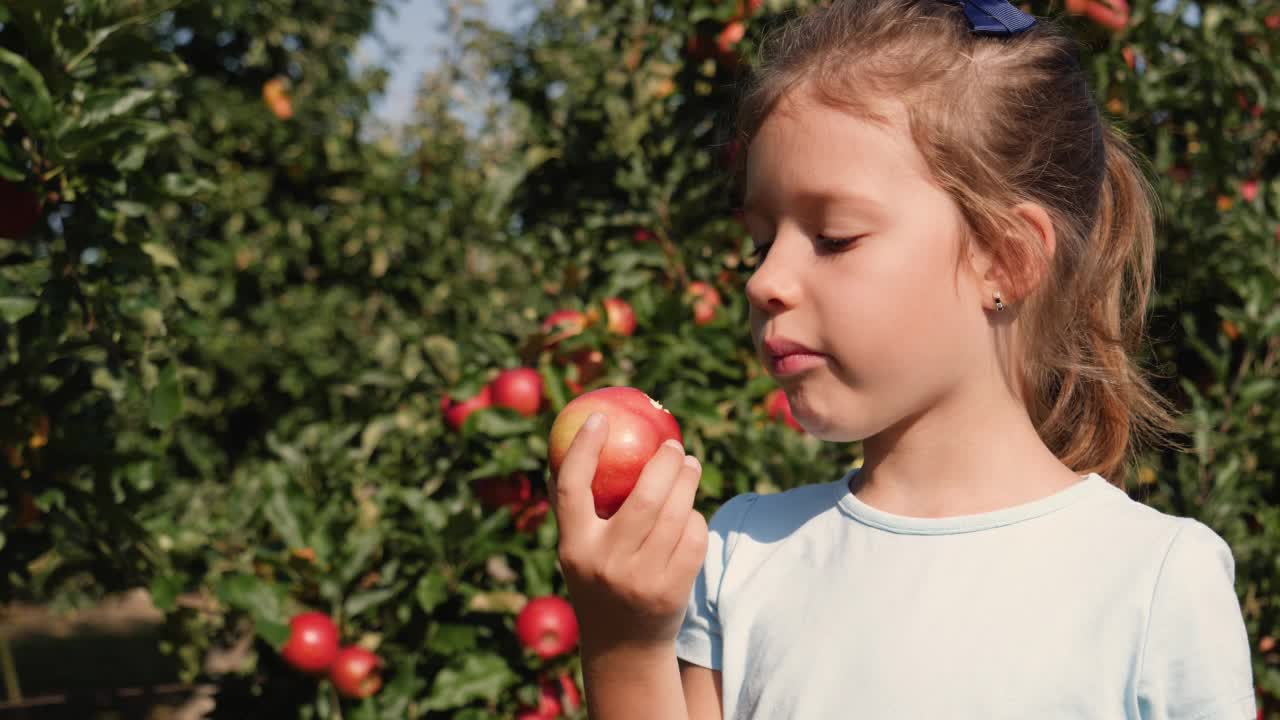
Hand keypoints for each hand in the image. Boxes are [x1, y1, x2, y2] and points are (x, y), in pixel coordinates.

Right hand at [547, 413, 708, 655]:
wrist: (624, 648)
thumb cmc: (599, 582)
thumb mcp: (577, 552)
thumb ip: (576, 509)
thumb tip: (577, 442)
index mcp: (573, 547)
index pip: (572, 487)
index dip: (583, 448)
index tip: (599, 417)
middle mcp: (604, 563)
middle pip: (643, 497)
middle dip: (665, 463)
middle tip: (674, 446)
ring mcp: (641, 579)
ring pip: (675, 514)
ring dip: (688, 482)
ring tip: (690, 466)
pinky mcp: (673, 590)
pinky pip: (693, 537)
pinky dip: (695, 518)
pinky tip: (690, 513)